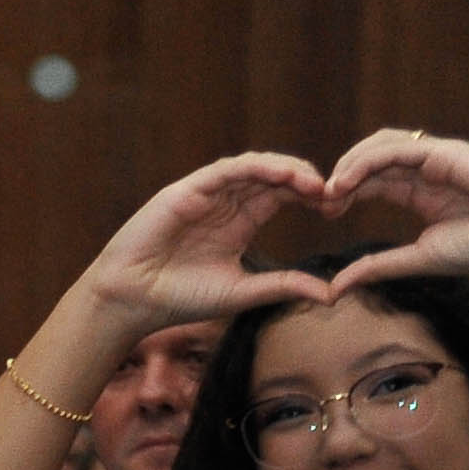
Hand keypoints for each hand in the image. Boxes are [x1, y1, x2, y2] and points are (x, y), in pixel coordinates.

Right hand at [79, 154, 337, 327]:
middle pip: (272, 177)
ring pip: (252, 168)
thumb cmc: (179, 298)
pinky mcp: (185, 191)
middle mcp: (224, 203)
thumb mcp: (242, 292)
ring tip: (311, 180)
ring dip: (284, 169)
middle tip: (333, 190)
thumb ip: (283, 286)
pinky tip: (278, 175)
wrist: (132, 301)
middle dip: (304, 179)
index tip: (336, 207)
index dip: (309, 194)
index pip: (281, 195)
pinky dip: (253, 168)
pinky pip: (225, 171)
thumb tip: (331, 295)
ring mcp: (205, 194)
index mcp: (238, 223)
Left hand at [318, 129, 468, 291]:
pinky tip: (348, 181)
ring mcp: (438, 157)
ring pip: (380, 147)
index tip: (326, 213)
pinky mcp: (447, 152)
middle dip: (341, 178)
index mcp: (421, 191)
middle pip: (370, 160)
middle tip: (321, 203)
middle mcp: (427, 170)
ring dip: (349, 165)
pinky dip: (367, 161)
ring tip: (331, 191)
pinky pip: (398, 149)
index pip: (372, 180)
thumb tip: (334, 289)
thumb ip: (378, 267)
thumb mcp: (419, 259)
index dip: (345, 191)